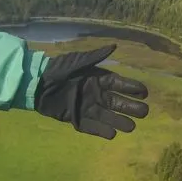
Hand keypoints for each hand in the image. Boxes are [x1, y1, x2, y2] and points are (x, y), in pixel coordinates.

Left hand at [34, 45, 148, 139]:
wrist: (37, 82)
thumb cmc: (58, 68)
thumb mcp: (77, 60)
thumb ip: (95, 56)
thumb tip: (114, 46)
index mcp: (98, 79)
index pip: (120, 85)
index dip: (133, 88)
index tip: (145, 93)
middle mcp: (96, 94)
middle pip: (118, 103)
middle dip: (132, 108)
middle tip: (144, 112)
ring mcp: (87, 107)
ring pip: (108, 117)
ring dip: (120, 122)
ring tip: (132, 127)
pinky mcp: (76, 118)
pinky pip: (91, 127)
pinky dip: (101, 131)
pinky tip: (112, 134)